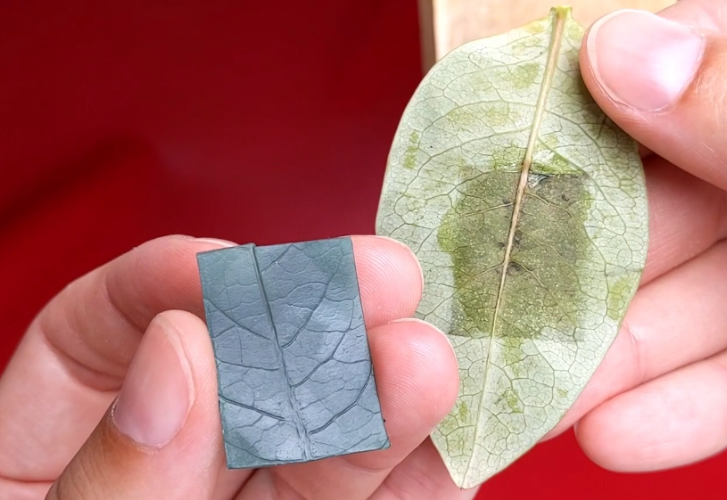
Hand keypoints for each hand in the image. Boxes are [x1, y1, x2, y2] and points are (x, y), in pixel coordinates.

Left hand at [0, 235, 473, 498]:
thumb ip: (114, 472)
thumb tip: (179, 354)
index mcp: (59, 442)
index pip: (114, 324)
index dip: (178, 278)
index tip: (227, 265)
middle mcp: (180, 456)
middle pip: (247, 370)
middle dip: (313, 323)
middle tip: (381, 281)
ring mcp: (264, 494)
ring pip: (328, 435)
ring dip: (381, 395)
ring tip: (425, 361)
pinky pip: (389, 498)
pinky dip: (431, 468)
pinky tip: (464, 434)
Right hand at [541, 0, 726, 470]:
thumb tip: (621, 53)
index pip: (676, 73)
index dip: (577, 118)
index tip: (492, 166)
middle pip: (668, 209)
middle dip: (579, 277)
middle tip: (494, 317)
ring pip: (702, 300)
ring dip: (619, 361)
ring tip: (538, 403)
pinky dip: (695, 405)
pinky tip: (623, 434)